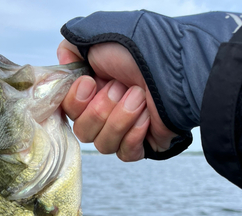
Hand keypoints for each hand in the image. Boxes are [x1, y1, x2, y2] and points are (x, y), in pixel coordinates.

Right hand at [57, 40, 177, 161]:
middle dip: (101, 109)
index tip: (90, 83)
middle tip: (122, 87)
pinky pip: (124, 154)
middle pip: (83, 131)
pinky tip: (146, 118)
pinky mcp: (141, 146)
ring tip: (140, 97)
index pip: (68, 111)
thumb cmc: (144, 50)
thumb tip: (63, 59)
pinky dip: (134, 135)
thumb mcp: (99, 35)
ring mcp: (123, 131)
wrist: (178, 69)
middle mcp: (105, 112)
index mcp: (93, 90)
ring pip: (103, 145)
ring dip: (120, 119)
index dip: (75, 102)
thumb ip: (72, 45)